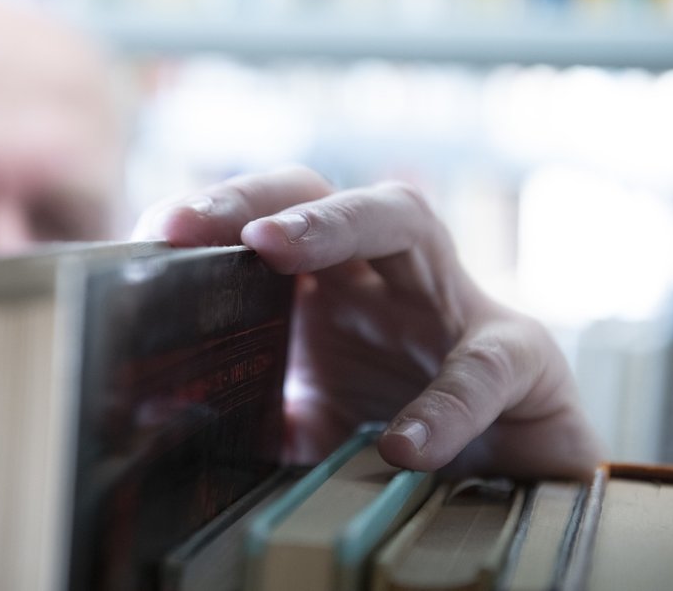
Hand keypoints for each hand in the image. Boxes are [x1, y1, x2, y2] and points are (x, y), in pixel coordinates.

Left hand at [133, 166, 602, 478]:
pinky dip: (446, 402)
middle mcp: (385, 277)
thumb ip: (251, 416)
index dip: (211, 220)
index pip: (269, 224)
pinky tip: (402, 443)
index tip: (151, 234)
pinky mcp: (521, 357)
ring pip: (404, 219)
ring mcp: (455, 304)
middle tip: (189, 221)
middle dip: (255, 197)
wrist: (506, 479)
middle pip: (324, 192)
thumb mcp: (309, 425)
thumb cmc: (399, 430)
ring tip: (271, 245)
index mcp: (330, 289)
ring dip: (336, 221)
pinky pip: (484, 364)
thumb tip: (156, 421)